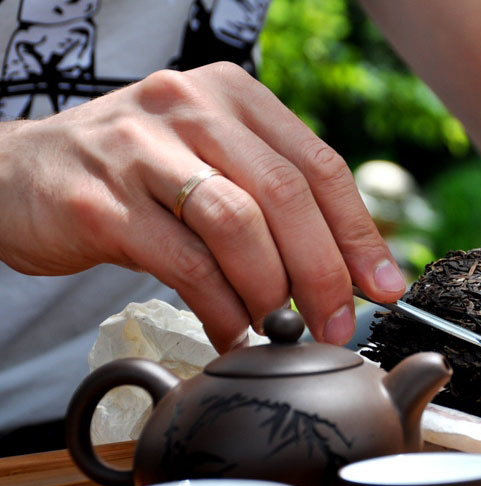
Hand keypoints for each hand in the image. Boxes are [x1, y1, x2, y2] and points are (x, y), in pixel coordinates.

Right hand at [0, 63, 405, 350]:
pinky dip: (219, 307)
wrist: (18, 175)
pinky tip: (231, 331)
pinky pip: (183, 263)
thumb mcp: (208, 165)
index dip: (359, 233)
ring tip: (279, 327)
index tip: (382, 285)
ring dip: (271, 289)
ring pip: (237, 224)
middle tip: (337, 324)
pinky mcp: (102, 201)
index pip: (319, 165)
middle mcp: (189, 108)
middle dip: (324, 271)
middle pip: (286, 195)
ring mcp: (140, 149)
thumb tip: (346, 272)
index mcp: (231, 96)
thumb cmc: (135, 176)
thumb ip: (270, 203)